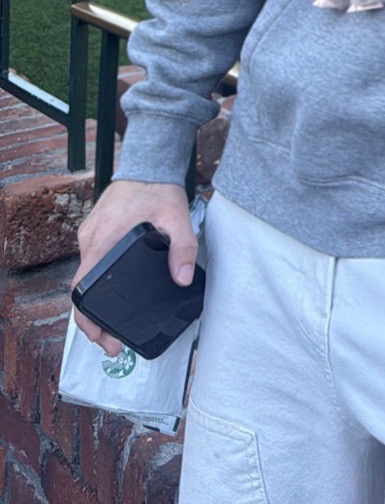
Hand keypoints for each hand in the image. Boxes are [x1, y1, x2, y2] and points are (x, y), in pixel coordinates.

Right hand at [73, 179, 195, 356]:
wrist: (148, 161)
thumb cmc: (158, 187)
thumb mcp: (176, 217)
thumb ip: (182, 248)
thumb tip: (182, 279)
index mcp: (103, 238)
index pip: (81, 287)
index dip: (86, 317)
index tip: (100, 336)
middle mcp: (91, 238)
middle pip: (81, 288)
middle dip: (93, 320)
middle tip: (112, 343)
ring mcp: (91, 234)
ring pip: (86, 275)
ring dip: (95, 301)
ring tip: (113, 323)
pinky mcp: (96, 231)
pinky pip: (92, 262)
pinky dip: (98, 282)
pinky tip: (112, 293)